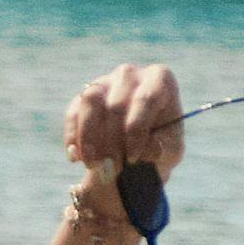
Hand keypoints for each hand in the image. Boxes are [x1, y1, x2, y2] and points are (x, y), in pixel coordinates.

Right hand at [56, 58, 185, 208]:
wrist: (139, 150)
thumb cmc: (161, 145)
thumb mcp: (170, 151)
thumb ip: (163, 149)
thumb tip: (149, 150)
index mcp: (160, 80)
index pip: (146, 99)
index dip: (136, 131)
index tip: (133, 159)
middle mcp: (131, 74)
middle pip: (116, 104)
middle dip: (112, 141)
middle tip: (112, 170)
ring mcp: (104, 81)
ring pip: (90, 102)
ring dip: (89, 138)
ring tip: (94, 166)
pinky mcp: (83, 95)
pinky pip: (73, 112)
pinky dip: (73, 137)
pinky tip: (76, 158)